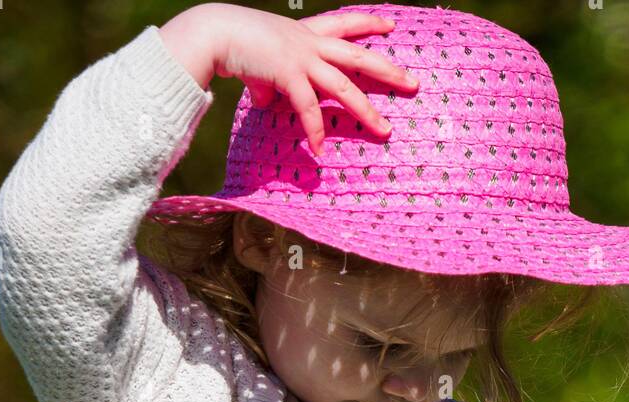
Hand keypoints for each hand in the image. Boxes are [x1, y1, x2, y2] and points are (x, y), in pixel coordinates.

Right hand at [160, 4, 419, 152]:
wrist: (215, 32)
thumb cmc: (236, 44)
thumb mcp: (263, 63)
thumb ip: (273, 83)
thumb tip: (269, 101)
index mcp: (306, 33)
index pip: (345, 23)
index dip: (369, 22)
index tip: (391, 25)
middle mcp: (309, 43)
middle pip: (359, 56)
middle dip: (388, 70)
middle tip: (413, 83)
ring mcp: (301, 57)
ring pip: (344, 85)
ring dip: (366, 110)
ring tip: (385, 130)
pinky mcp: (287, 74)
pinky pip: (308, 108)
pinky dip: (315, 131)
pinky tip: (321, 151)